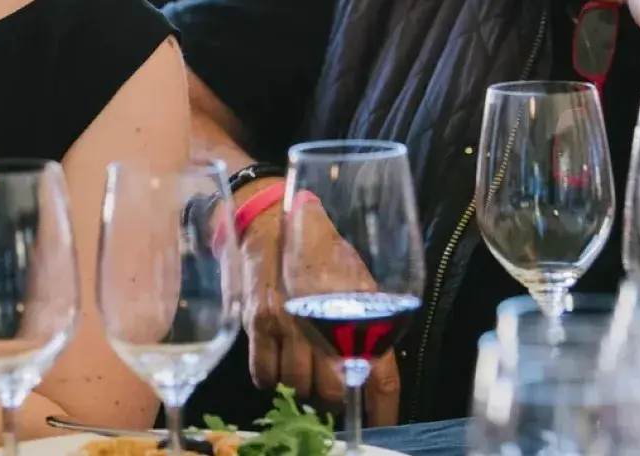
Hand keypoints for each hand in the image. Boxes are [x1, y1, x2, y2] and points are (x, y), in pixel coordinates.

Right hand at [239, 183, 401, 425]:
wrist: (269, 217)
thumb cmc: (318, 247)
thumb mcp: (355, 274)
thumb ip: (366, 316)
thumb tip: (374, 359)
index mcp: (359, 306)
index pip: (379, 374)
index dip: (382, 408)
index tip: (380, 422)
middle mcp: (325, 318)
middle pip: (334, 389)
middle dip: (335, 397)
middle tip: (332, 389)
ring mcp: (289, 321)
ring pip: (297, 385)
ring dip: (301, 386)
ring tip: (302, 370)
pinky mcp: (257, 321)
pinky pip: (264, 374)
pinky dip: (270, 377)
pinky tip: (276, 363)